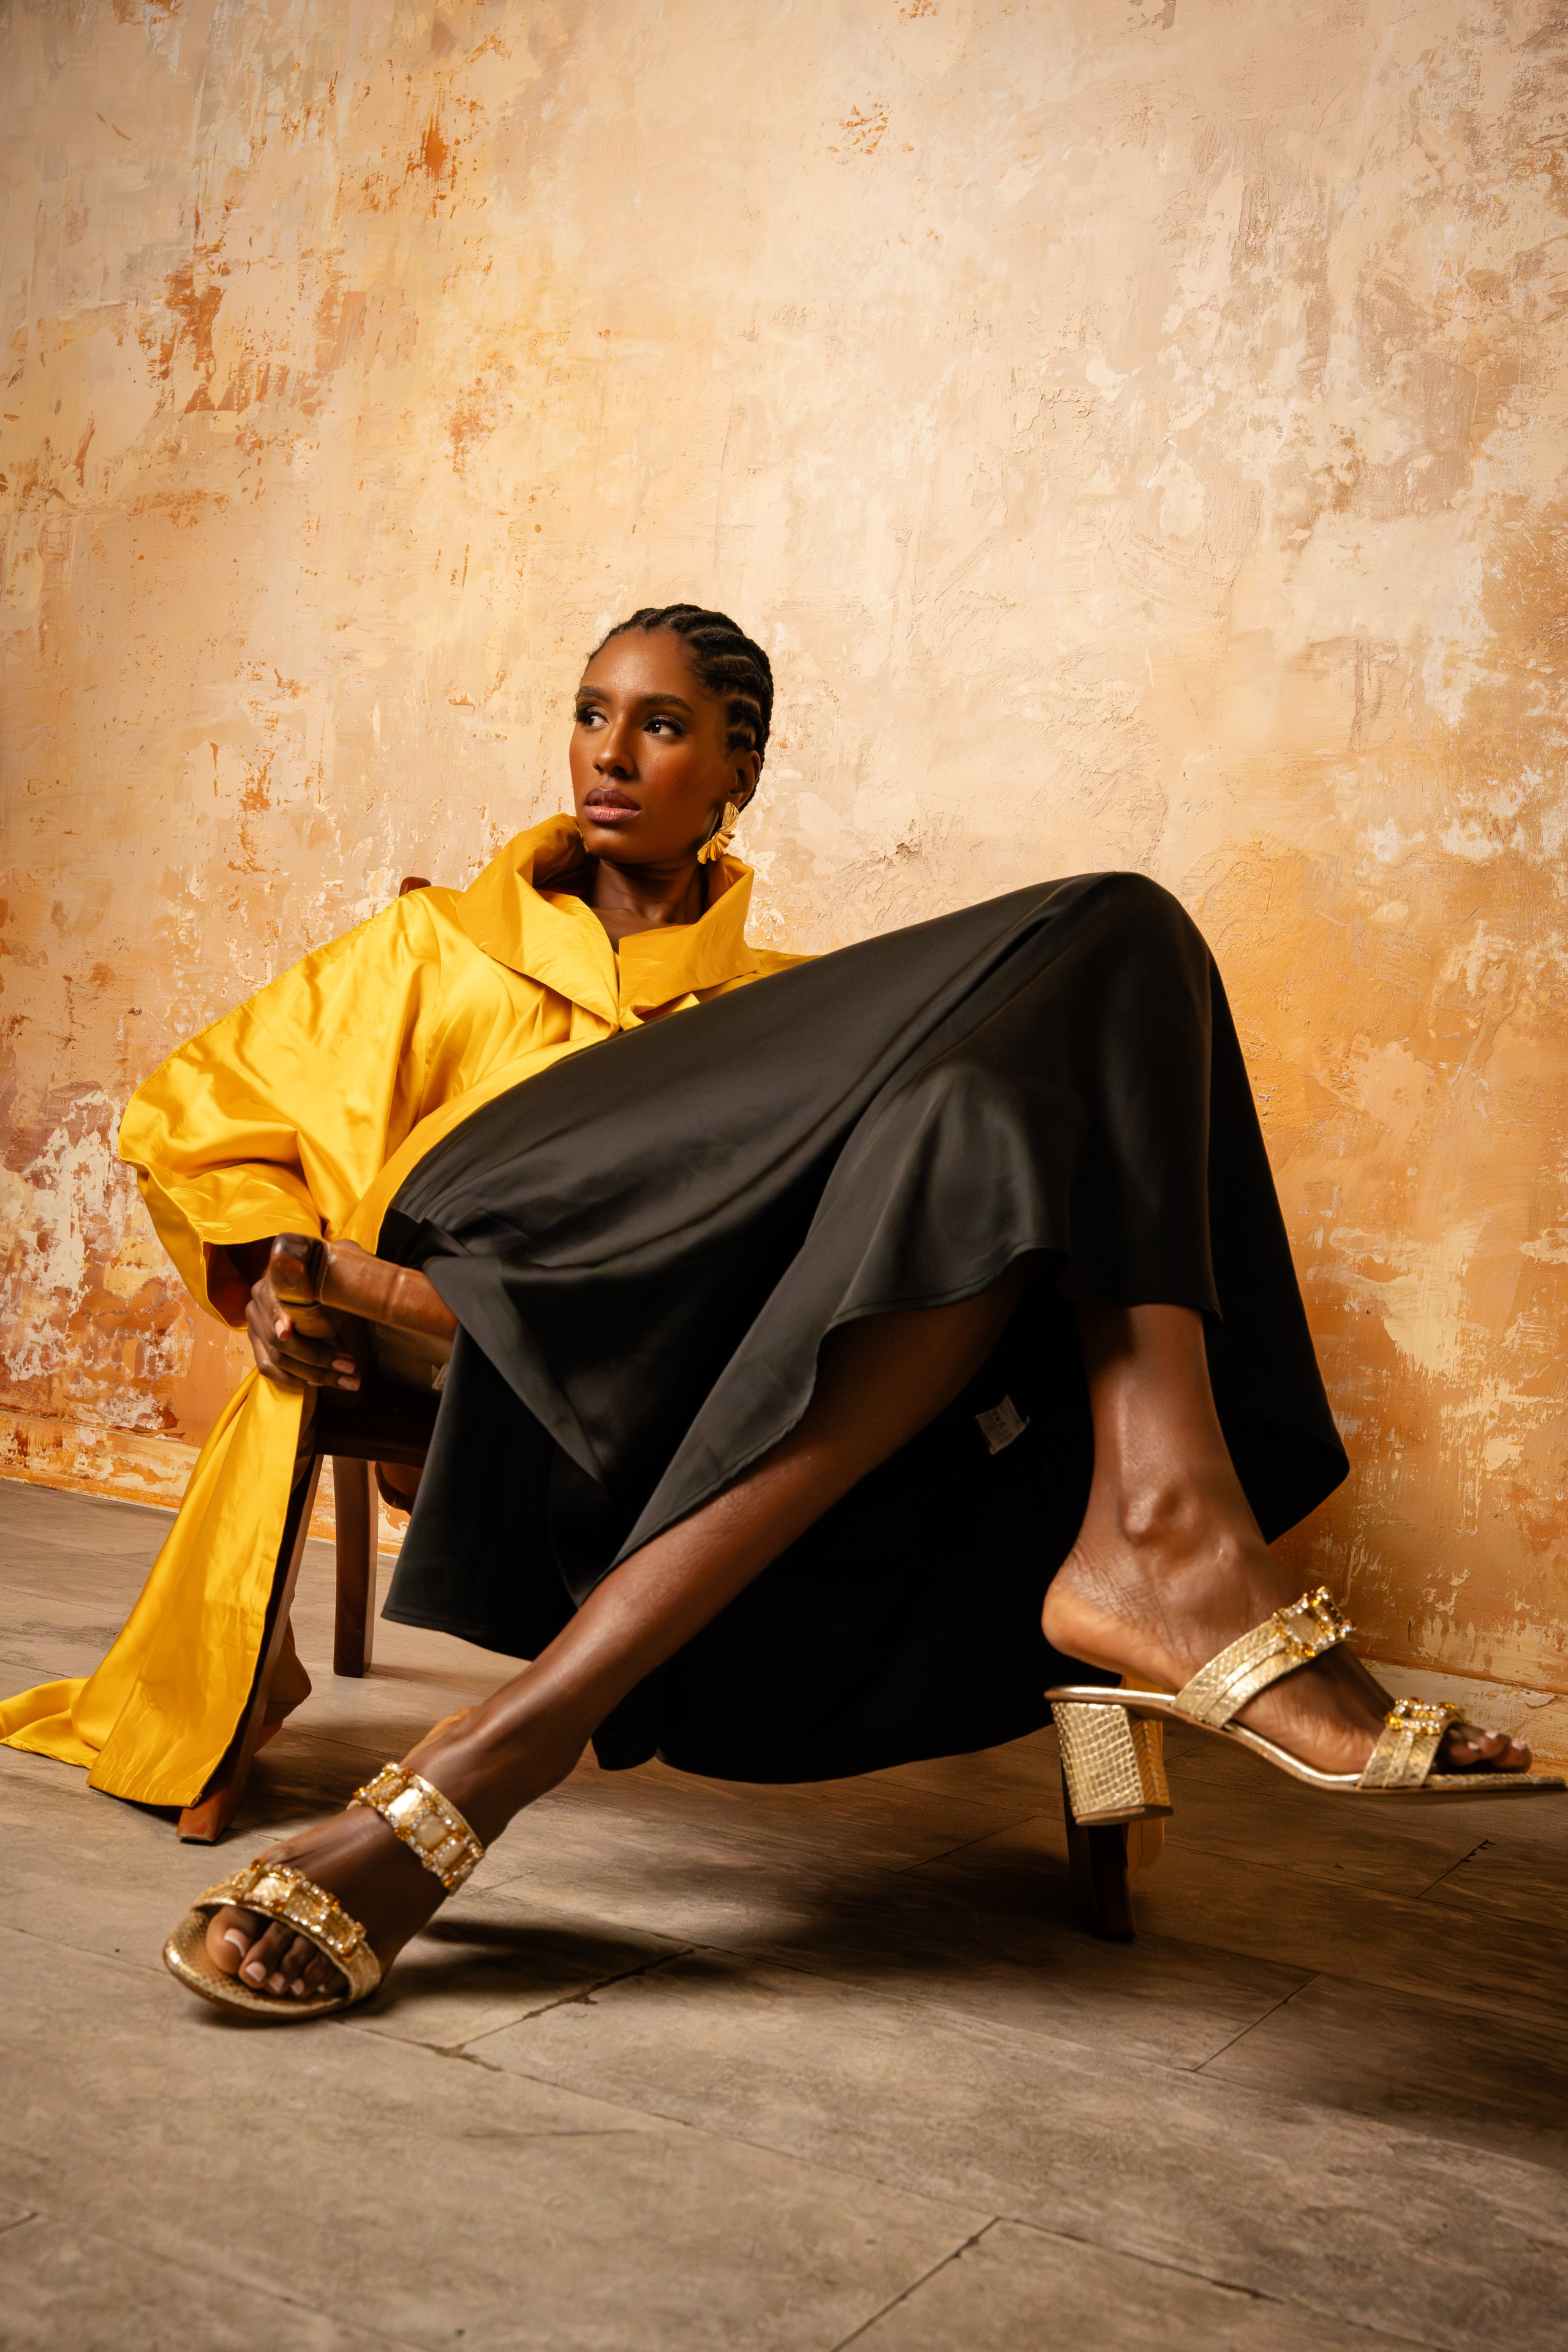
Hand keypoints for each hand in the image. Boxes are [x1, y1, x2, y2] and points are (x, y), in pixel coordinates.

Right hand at [245, 1257, 363, 1393]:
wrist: (318, 1284)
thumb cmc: (333, 1277)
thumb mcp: (340, 1268)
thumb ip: (344, 1268)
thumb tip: (355, 1278)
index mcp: (275, 1278)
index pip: (272, 1300)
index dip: (278, 1316)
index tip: (287, 1332)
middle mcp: (258, 1300)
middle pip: (278, 1339)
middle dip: (317, 1357)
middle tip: (350, 1366)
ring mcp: (255, 1324)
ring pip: (276, 1359)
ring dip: (313, 1375)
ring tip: (346, 1380)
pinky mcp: (258, 1344)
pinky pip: (268, 1369)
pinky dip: (295, 1380)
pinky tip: (320, 1383)